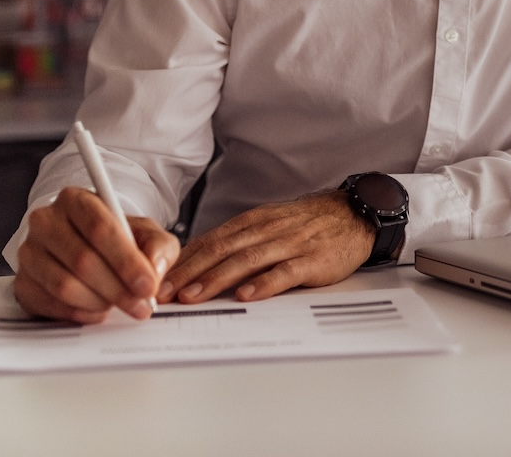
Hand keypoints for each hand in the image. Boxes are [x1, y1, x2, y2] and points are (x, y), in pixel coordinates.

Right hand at [13, 186, 180, 323]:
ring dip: (99, 302)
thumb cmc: (116, 239)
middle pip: (82, 260)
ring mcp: (29, 253)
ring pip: (64, 285)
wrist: (86, 249)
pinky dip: (80, 313)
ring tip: (119, 305)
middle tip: (141, 305)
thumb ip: (158, 246)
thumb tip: (154, 270)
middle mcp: (46, 222)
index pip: (100, 228)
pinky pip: (51, 305)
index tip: (148, 284)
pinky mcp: (22, 283)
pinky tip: (98, 310)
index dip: (126, 261)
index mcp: (76, 200)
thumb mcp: (145, 233)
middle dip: (118, 289)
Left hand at [159, 191, 373, 304]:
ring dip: (215, 279)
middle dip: (187, 273)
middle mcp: (266, 230)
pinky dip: (264, 283)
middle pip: (220, 251)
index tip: (156, 279)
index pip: (209, 240)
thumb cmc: (307, 224)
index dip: (182, 261)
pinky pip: (284, 272)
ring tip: (192, 297)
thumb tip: (198, 262)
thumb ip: (238, 242)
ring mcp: (289, 244)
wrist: (354, 213)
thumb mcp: (269, 224)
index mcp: (252, 222)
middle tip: (163, 293)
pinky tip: (246, 295)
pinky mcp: (311, 260)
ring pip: (245, 261)